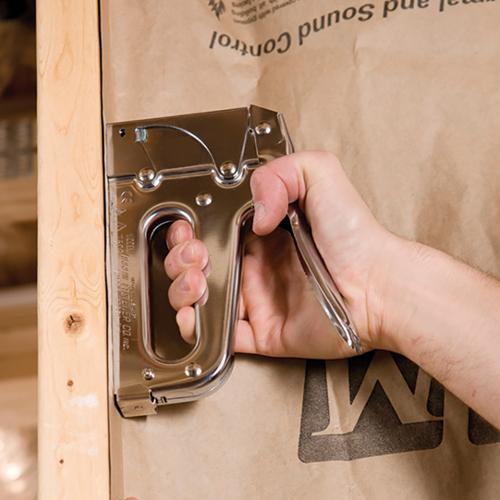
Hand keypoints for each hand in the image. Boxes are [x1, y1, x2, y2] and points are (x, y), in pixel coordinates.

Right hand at [164, 151, 399, 358]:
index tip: (185, 228)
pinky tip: (193, 316)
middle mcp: (256, 266)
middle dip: (180, 260)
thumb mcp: (321, 176)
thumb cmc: (356, 236)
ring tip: (197, 281)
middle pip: (199, 265)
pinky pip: (221, 335)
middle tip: (194, 255)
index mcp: (263, 234)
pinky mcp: (263, 332)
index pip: (212, 230)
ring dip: (183, 291)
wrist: (378, 285)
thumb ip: (282, 172)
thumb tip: (253, 211)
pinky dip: (198, 329)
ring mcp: (257, 300)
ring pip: (202, 299)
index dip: (190, 230)